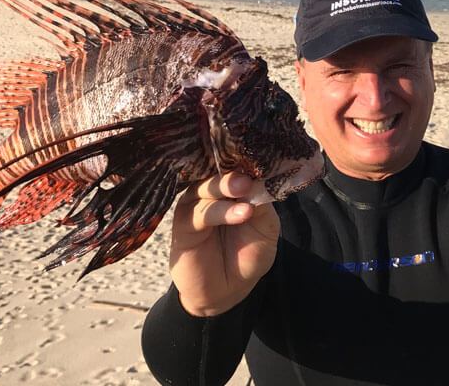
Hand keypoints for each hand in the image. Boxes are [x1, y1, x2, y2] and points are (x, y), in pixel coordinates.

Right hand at [169, 173, 279, 316]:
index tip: (263, 157)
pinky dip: (220, 211)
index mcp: (230, 188)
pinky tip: (240, 214)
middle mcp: (210, 192)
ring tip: (247, 198)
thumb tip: (259, 181)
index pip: (235, 165)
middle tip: (249, 179)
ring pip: (206, 188)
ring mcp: (195, 206)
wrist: (227, 291)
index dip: (247, 160)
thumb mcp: (265, 229)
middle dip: (234, 173)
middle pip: (217, 171)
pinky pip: (198, 213)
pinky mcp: (183, 226)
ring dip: (227, 189)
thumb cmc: (246, 255)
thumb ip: (263, 206)